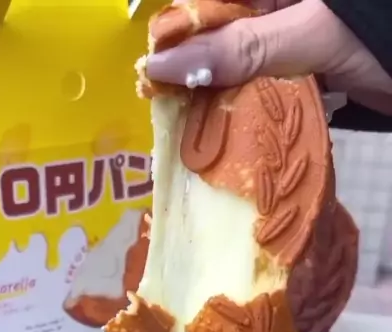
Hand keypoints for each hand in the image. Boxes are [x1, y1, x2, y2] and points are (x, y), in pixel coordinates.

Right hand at [146, 0, 391, 114]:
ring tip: (184, 124)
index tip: (150, 66)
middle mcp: (277, 6)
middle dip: (191, 66)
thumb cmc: (376, 37)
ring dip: (215, 93)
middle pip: (219, 30)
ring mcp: (293, 37)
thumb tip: (162, 66)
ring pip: (238, 62)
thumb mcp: (308, 35)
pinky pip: (263, 86)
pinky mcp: (306, 69)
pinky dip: (246, 108)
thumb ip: (240, 49)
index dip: (176, 28)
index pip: (208, 1)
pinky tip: (225, 130)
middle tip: (160, 103)